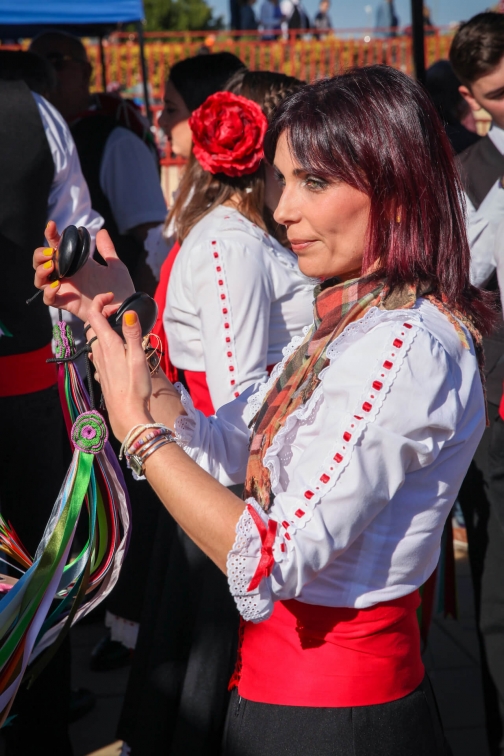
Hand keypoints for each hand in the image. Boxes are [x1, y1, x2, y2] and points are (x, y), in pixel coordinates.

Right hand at [33, 222, 134, 321]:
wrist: (126, 308)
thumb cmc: (121, 289)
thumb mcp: (115, 266)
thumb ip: (107, 250)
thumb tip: (102, 231)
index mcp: (76, 263)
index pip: (56, 247)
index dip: (51, 235)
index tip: (52, 226)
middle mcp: (67, 276)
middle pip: (41, 263)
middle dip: (39, 255)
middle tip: (50, 253)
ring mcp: (66, 290)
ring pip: (40, 281)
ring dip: (41, 271)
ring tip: (51, 266)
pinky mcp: (67, 304)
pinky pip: (49, 300)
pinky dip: (48, 292)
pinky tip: (56, 285)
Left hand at [86, 293, 152, 440]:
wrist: (127, 412)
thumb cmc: (135, 386)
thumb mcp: (138, 357)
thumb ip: (133, 334)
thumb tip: (128, 313)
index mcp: (108, 344)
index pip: (95, 315)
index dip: (101, 301)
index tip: (112, 297)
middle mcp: (99, 352)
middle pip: (94, 326)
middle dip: (104, 314)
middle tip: (119, 313)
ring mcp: (99, 363)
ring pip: (96, 340)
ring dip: (105, 330)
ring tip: (120, 330)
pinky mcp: (103, 373)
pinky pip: (99, 353)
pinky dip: (106, 345)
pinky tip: (117, 351)